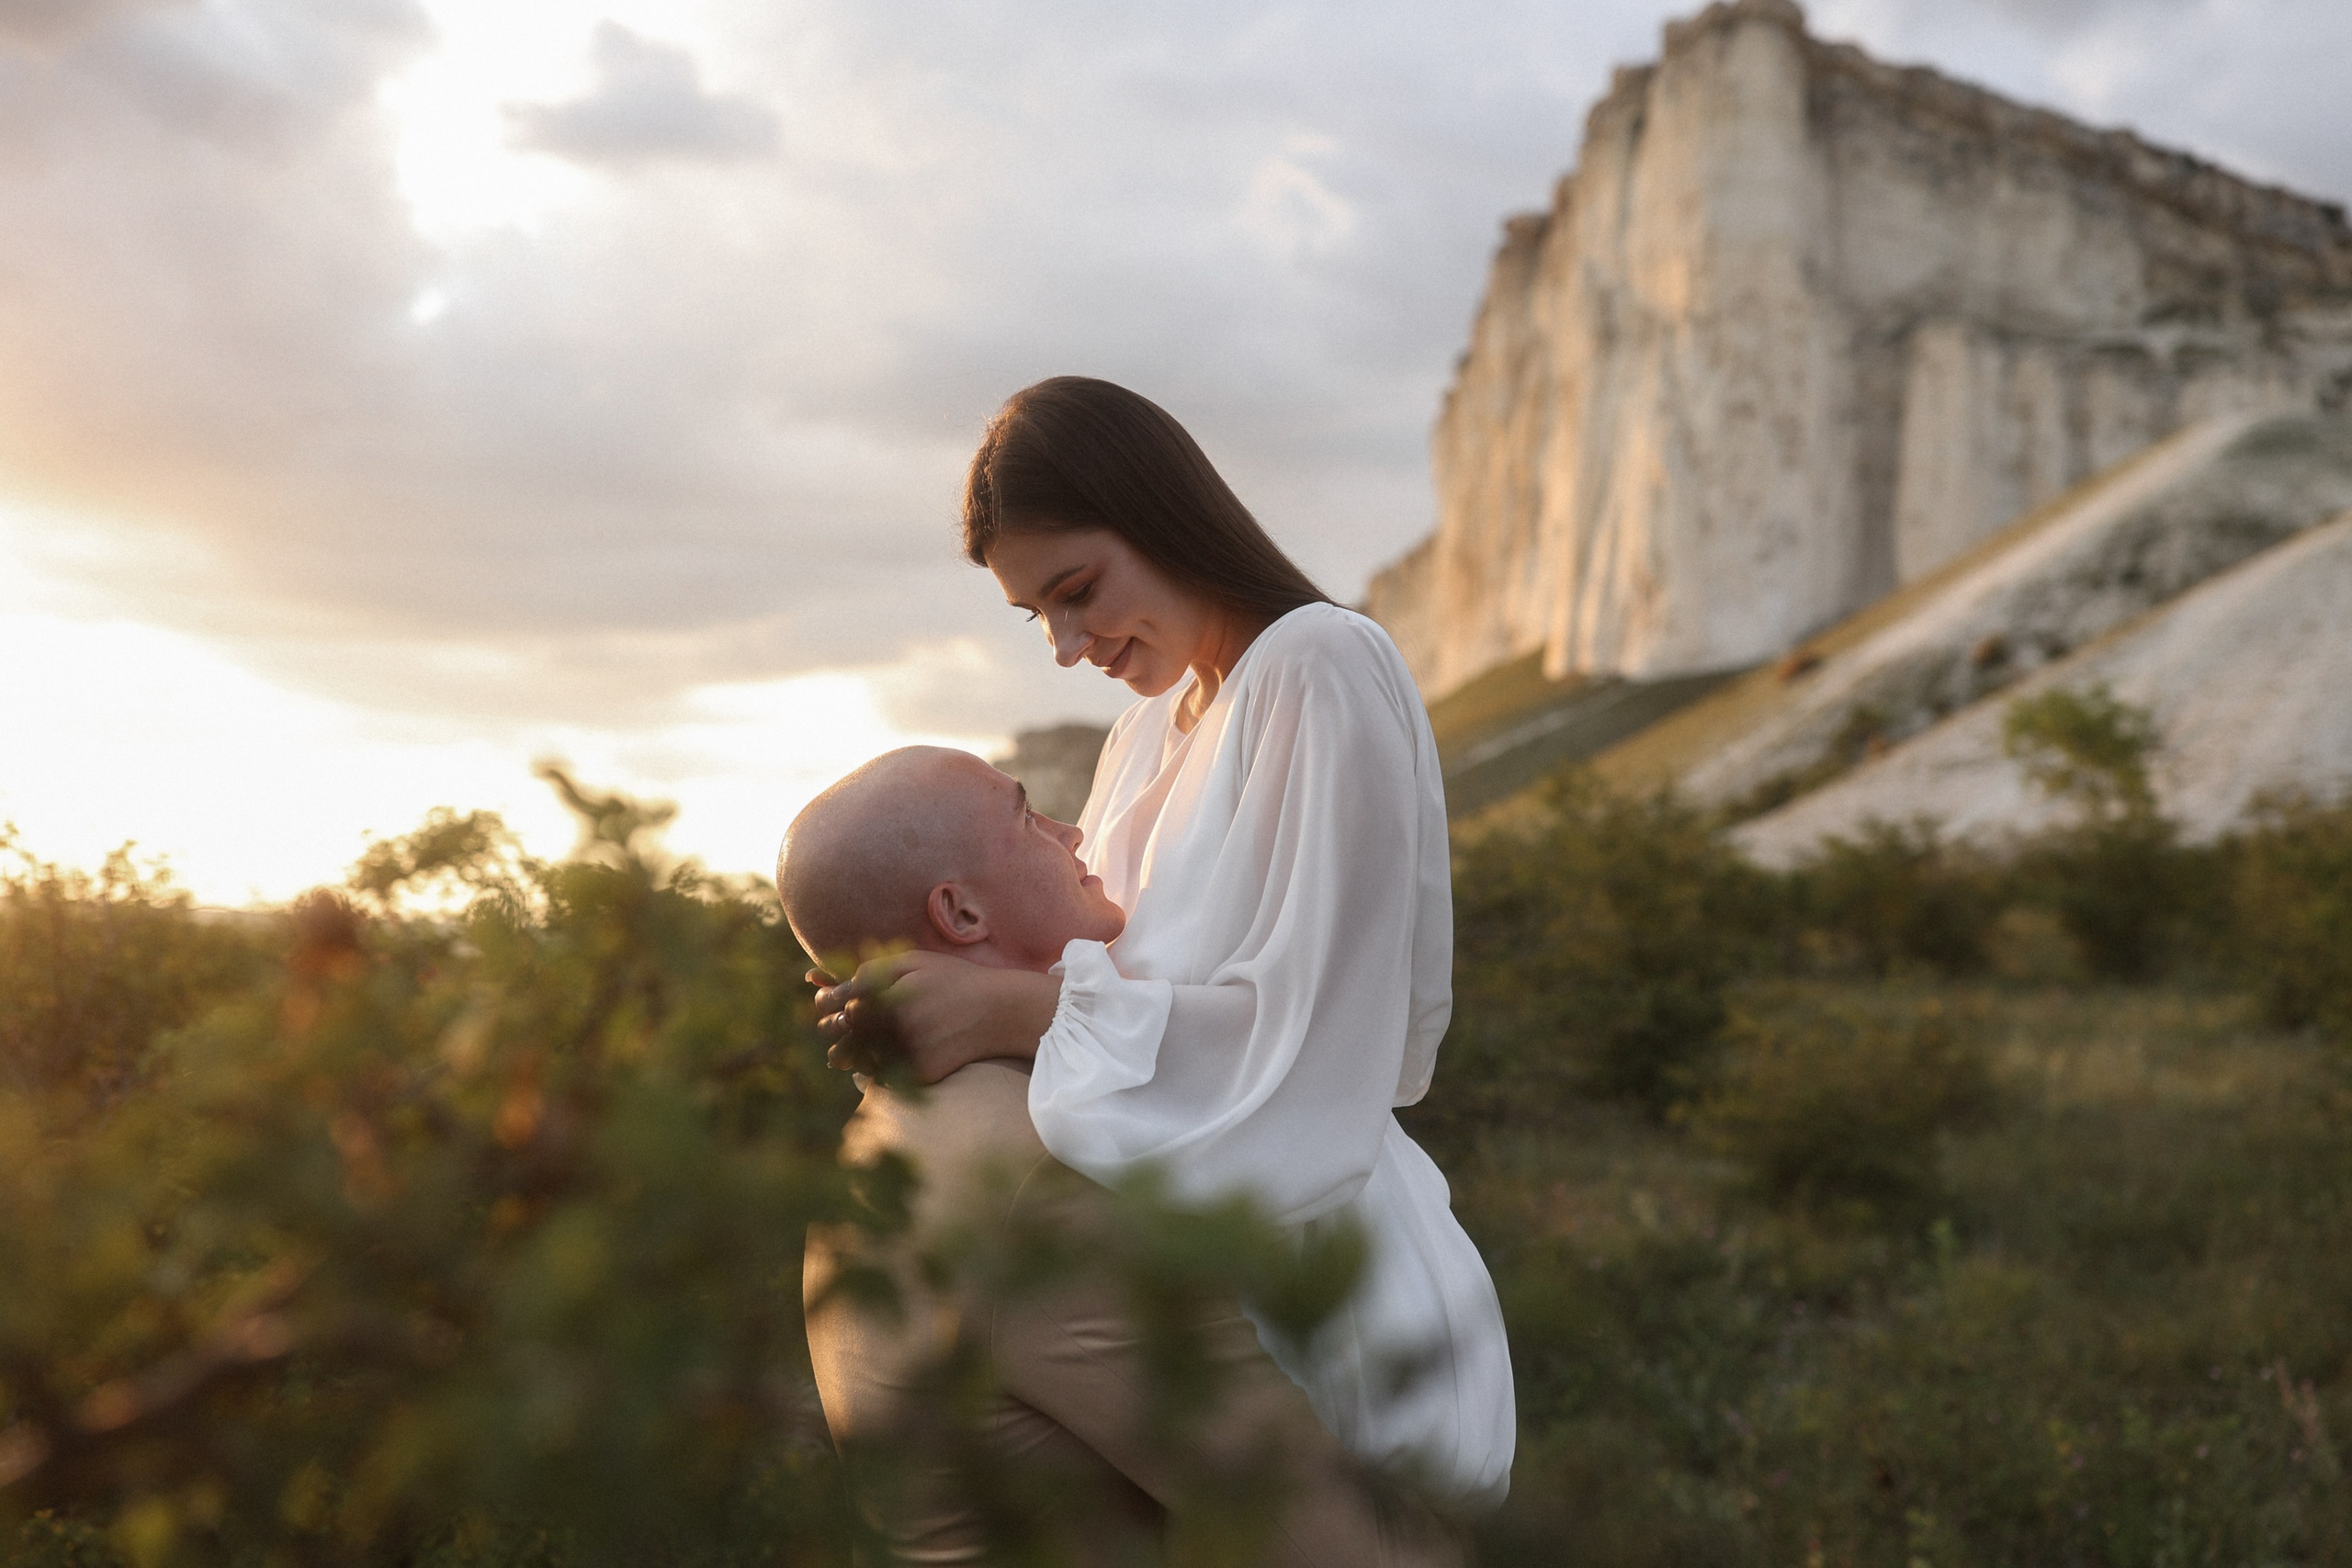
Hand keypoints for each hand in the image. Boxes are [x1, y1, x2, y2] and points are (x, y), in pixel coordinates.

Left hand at [809, 952, 1057, 1084]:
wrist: (999, 1010)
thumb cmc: (952, 980)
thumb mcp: (913, 961)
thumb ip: (872, 969)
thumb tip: (832, 986)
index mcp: (891, 995)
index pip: (844, 1006)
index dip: (830, 1004)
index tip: (828, 1005)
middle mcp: (897, 1026)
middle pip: (850, 1035)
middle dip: (838, 1031)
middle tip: (835, 1028)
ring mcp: (910, 1052)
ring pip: (864, 1060)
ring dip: (853, 1054)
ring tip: (850, 1050)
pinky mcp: (923, 1073)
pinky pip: (889, 1076)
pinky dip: (881, 1070)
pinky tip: (887, 1059)